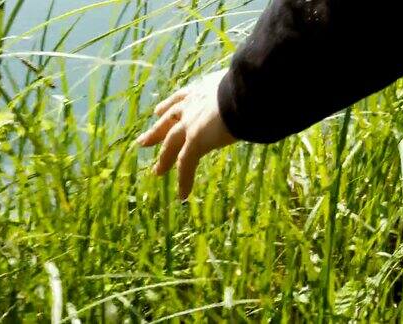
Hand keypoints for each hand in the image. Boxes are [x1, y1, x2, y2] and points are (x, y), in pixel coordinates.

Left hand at [136, 69, 237, 199]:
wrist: (243, 91)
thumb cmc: (250, 86)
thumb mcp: (242, 86)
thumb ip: (243, 91)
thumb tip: (260, 92)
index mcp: (201, 89)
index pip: (180, 99)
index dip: (168, 106)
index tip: (159, 111)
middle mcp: (191, 105)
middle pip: (167, 121)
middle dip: (156, 132)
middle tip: (142, 142)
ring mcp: (190, 124)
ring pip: (171, 145)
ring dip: (164, 160)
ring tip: (157, 172)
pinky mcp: (195, 141)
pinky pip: (186, 164)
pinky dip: (184, 180)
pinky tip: (183, 196)